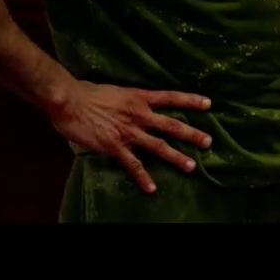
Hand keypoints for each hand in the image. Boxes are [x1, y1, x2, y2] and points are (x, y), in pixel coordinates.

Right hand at [47, 81, 212, 193]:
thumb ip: (131, 101)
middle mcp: (139, 115)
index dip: (190, 100)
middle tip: (208, 142)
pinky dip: (143, 177)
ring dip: (176, 156)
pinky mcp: (115, 147)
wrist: (70, 101)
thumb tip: (139, 105)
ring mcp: (128, 132)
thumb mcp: (117, 92)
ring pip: (158, 146)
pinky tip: (152, 188)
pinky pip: (133, 164)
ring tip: (191, 166)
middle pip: (171, 125)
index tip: (208, 104)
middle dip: (191, 134)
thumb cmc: (89, 93)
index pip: (171, 97)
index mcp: (140, 97)